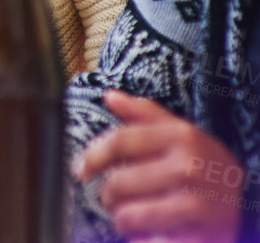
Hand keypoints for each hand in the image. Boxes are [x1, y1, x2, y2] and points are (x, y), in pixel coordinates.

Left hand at [73, 90, 242, 242]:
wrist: (249, 206)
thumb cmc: (204, 166)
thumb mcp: (181, 134)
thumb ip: (145, 114)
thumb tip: (109, 95)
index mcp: (181, 136)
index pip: (119, 142)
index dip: (92, 157)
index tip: (80, 171)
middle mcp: (190, 167)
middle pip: (117, 182)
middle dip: (109, 195)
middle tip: (117, 199)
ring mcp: (197, 203)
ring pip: (127, 215)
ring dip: (123, 220)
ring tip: (134, 217)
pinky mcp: (199, 236)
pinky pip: (146, 242)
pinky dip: (141, 240)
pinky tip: (150, 234)